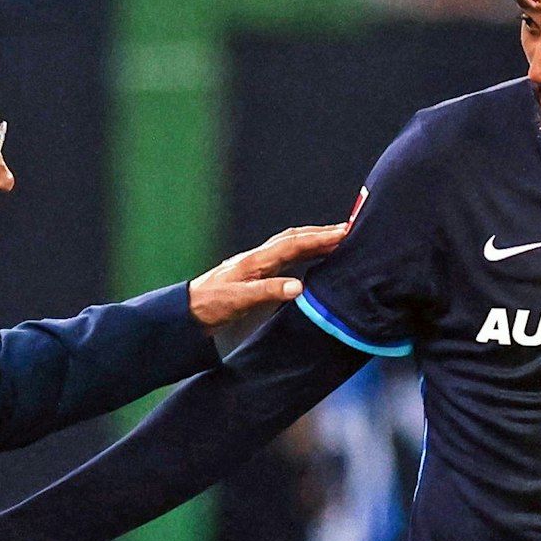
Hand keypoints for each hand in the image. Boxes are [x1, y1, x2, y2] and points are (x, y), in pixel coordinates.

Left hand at [188, 223, 347, 335]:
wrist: (190, 309)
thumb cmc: (212, 304)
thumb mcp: (239, 300)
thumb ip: (269, 291)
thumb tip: (298, 287)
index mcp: (257, 260)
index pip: (294, 244)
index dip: (319, 238)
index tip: (343, 233)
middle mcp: (259, 256)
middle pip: (296, 238)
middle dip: (322, 233)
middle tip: (349, 230)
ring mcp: (259, 262)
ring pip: (292, 244)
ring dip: (315, 239)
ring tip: (338, 239)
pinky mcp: (259, 271)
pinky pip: (287, 255)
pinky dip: (305, 251)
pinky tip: (314, 256)